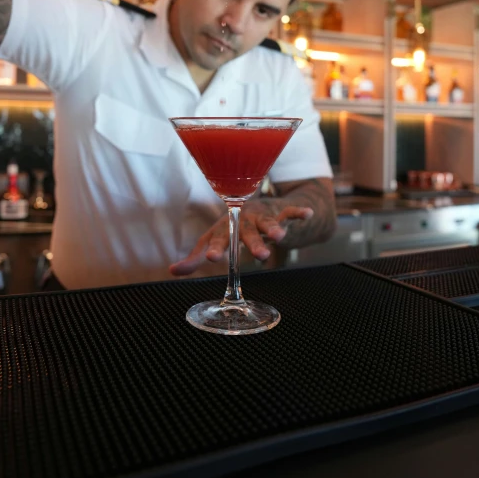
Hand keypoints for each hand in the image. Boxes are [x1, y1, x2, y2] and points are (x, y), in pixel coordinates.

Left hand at [170, 201, 312, 276]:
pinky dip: (298, 212)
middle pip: (246, 233)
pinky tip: (306, 214)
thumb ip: (195, 256)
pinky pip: (290, 211)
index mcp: (225, 228)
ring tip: (278, 237)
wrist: (259, 207)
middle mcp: (242, 220)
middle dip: (252, 243)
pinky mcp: (280, 212)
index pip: (218, 238)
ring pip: (268, 223)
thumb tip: (172, 271)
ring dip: (273, 228)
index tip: (210, 258)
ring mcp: (262, 215)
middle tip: (259, 256)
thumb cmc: (232, 227)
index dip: (214, 247)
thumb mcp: (215, 239)